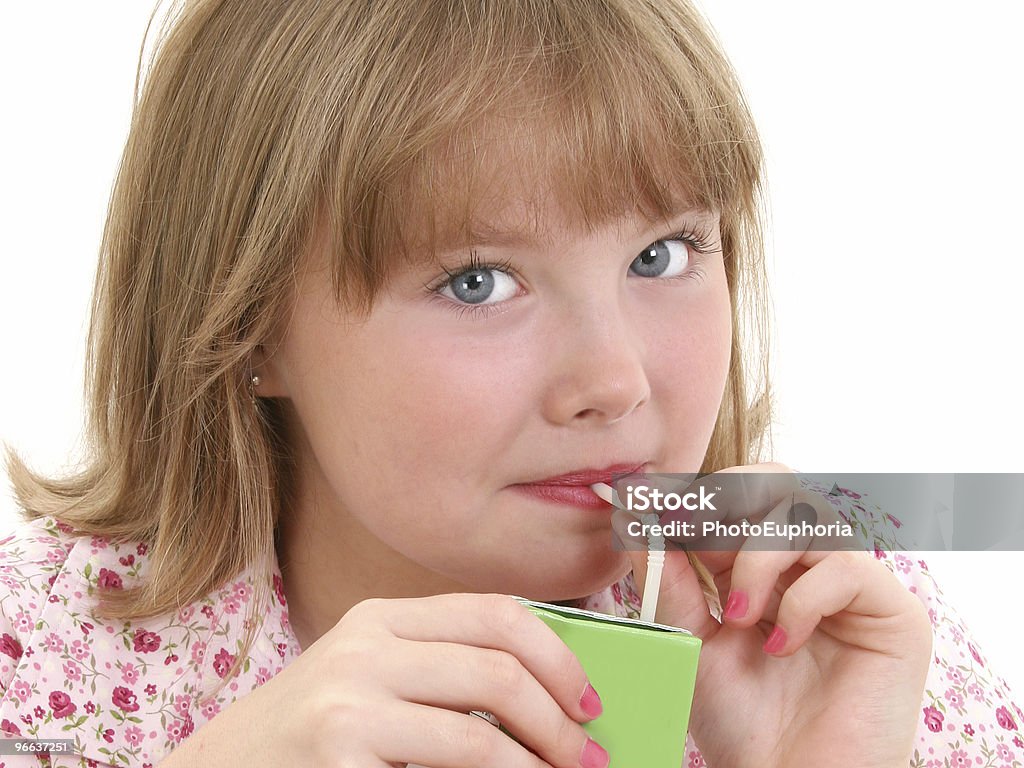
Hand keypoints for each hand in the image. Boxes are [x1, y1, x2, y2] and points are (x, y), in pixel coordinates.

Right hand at [159, 593, 604, 767]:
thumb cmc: (309, 732)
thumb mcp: (370, 677)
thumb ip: (441, 671)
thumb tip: (546, 696)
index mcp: (380, 617)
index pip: (496, 614)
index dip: (557, 655)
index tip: (588, 697)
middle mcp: (363, 649)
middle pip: (499, 669)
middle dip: (559, 720)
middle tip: (587, 754)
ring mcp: (347, 707)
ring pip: (481, 734)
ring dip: (538, 764)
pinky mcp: (341, 758)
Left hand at [613, 463, 932, 767]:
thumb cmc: (739, 721)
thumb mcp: (687, 639)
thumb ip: (667, 578)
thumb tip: (634, 515)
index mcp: (754, 565)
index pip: (732, 496)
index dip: (693, 496)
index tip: (650, 507)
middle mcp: (803, 564)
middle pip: (776, 481)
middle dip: (727, 502)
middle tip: (694, 537)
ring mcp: (849, 584)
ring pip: (806, 514)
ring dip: (758, 557)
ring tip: (738, 617)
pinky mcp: (892, 612)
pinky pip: (845, 566)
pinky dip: (802, 599)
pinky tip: (782, 645)